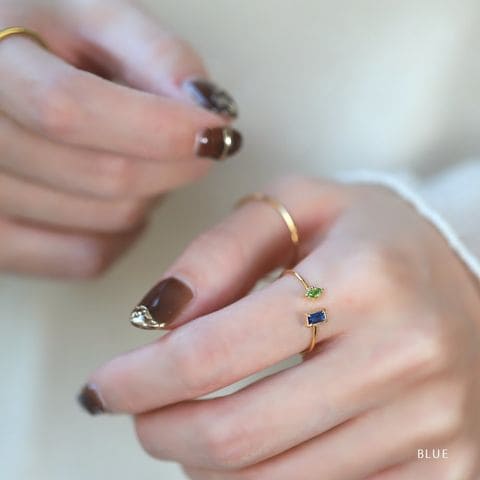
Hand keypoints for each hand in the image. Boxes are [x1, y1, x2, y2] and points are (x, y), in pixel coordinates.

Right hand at [0, 0, 240, 276]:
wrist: (4, 80)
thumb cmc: (48, 45)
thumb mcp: (92, 17)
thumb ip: (152, 50)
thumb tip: (206, 105)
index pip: (74, 111)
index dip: (159, 129)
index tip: (216, 132)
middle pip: (104, 177)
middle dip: (176, 164)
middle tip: (198, 145)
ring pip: (107, 221)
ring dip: (153, 194)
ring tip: (146, 159)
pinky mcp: (2, 241)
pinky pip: (86, 258)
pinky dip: (125, 236)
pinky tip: (126, 200)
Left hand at [80, 176, 479, 479]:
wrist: (466, 274)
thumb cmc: (370, 234)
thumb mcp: (293, 207)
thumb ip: (215, 255)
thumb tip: (154, 321)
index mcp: (362, 278)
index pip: (213, 353)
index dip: (139, 379)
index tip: (103, 386)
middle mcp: (404, 357)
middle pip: (237, 435)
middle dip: (162, 430)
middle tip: (140, 410)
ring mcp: (431, 425)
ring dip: (205, 462)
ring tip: (192, 423)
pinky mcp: (445, 468)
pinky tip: (253, 445)